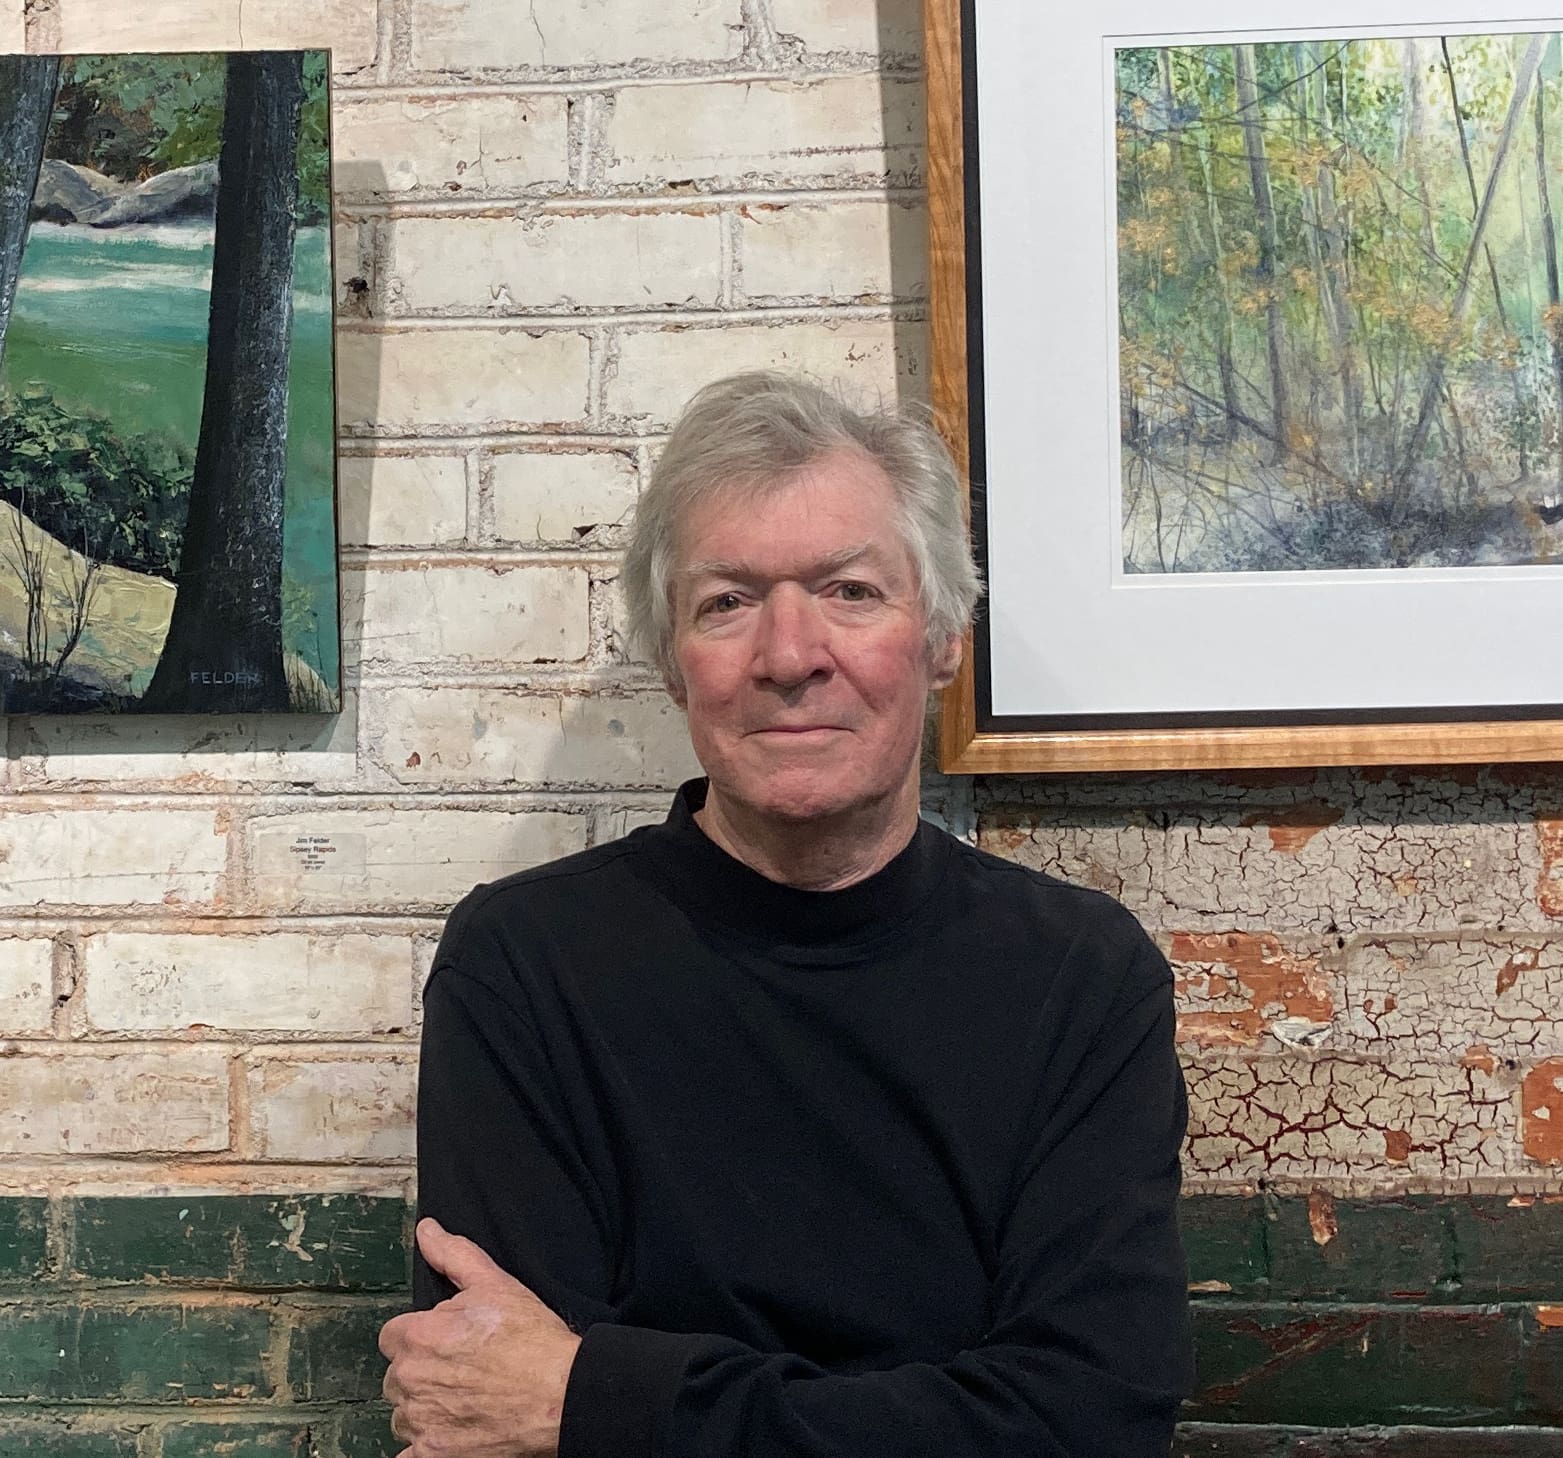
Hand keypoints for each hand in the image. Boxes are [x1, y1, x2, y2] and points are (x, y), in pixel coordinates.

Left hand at [379, 1218, 582, 1457]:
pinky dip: (423, 1447)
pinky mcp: (432, 1456)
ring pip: (404, 1415)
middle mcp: (409, 1381)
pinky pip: (407, 1456)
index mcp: (417, 1336)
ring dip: (424, 1410)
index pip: (393, 1336)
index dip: (420, 1336)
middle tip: (462, 1370)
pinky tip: (448, 1434)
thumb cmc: (530, 1338)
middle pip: (398, 1377)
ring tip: (465, 1401)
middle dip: (422, 1373)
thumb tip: (426, 1230)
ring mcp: (419, 1423)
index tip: (447, 1341)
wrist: (560, 1394)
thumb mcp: (495, 1283)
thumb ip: (452, 1255)